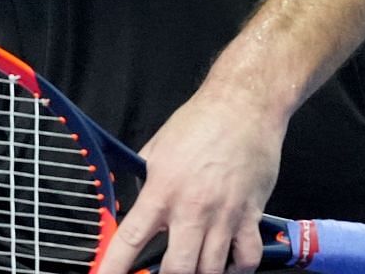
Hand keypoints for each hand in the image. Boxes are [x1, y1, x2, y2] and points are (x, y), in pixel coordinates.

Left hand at [97, 83, 286, 273]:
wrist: (243, 107)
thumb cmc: (199, 123)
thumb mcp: (157, 148)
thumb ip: (144, 181)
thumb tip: (134, 205)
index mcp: (162, 190)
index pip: (131, 238)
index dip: (114, 266)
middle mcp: (192, 208)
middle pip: (177, 268)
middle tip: (164, 272)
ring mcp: (224, 215)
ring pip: (212, 269)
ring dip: (201, 273)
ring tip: (194, 265)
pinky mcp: (251, 215)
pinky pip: (247, 258)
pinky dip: (238, 268)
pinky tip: (228, 264)